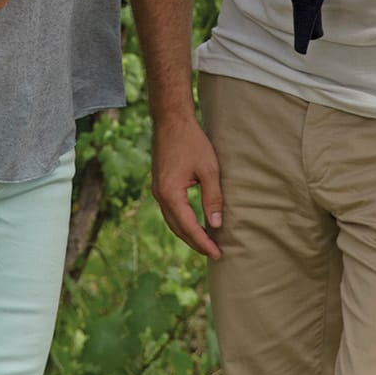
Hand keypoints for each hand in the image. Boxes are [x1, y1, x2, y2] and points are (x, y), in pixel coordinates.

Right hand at [150, 112, 223, 259]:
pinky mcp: (160, 184)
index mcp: (171, 194)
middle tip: (214, 253)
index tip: (218, 254)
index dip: (204, 243)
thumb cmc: (192, 141)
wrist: (171, 120)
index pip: (188, 227)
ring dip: (188, 234)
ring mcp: (157, 190)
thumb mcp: (209, 169)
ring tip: (206, 243)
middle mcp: (160, 195)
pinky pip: (170, 211)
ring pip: (172, 221)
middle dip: (195, 243)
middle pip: (178, 229)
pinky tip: (193, 222)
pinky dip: (182, 221)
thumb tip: (216, 225)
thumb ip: (213, 199)